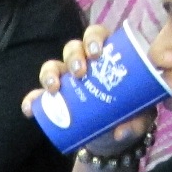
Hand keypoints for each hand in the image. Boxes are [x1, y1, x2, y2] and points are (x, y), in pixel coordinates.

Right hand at [22, 23, 155, 154]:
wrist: (113, 136)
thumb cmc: (131, 114)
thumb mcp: (141, 116)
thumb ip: (137, 121)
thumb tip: (121, 132)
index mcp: (105, 56)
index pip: (96, 35)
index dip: (94, 38)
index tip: (96, 53)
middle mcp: (83, 63)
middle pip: (73, 48)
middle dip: (73, 57)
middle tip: (80, 73)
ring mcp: (66, 80)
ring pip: (53, 65)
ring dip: (50, 73)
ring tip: (54, 88)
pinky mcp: (54, 99)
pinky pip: (38, 95)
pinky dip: (33, 100)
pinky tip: (30, 108)